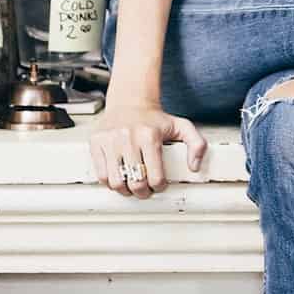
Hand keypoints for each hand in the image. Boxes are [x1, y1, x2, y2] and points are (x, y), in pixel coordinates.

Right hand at [90, 100, 207, 197]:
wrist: (130, 101)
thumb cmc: (154, 118)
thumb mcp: (182, 127)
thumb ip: (197, 144)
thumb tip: (195, 166)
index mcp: (149, 135)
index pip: (155, 177)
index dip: (159, 187)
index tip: (158, 185)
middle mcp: (128, 137)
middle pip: (135, 182)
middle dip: (142, 192)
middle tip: (145, 190)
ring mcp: (110, 140)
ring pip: (116, 181)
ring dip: (125, 190)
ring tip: (131, 185)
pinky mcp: (96, 142)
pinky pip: (101, 174)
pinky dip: (109, 182)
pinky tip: (118, 177)